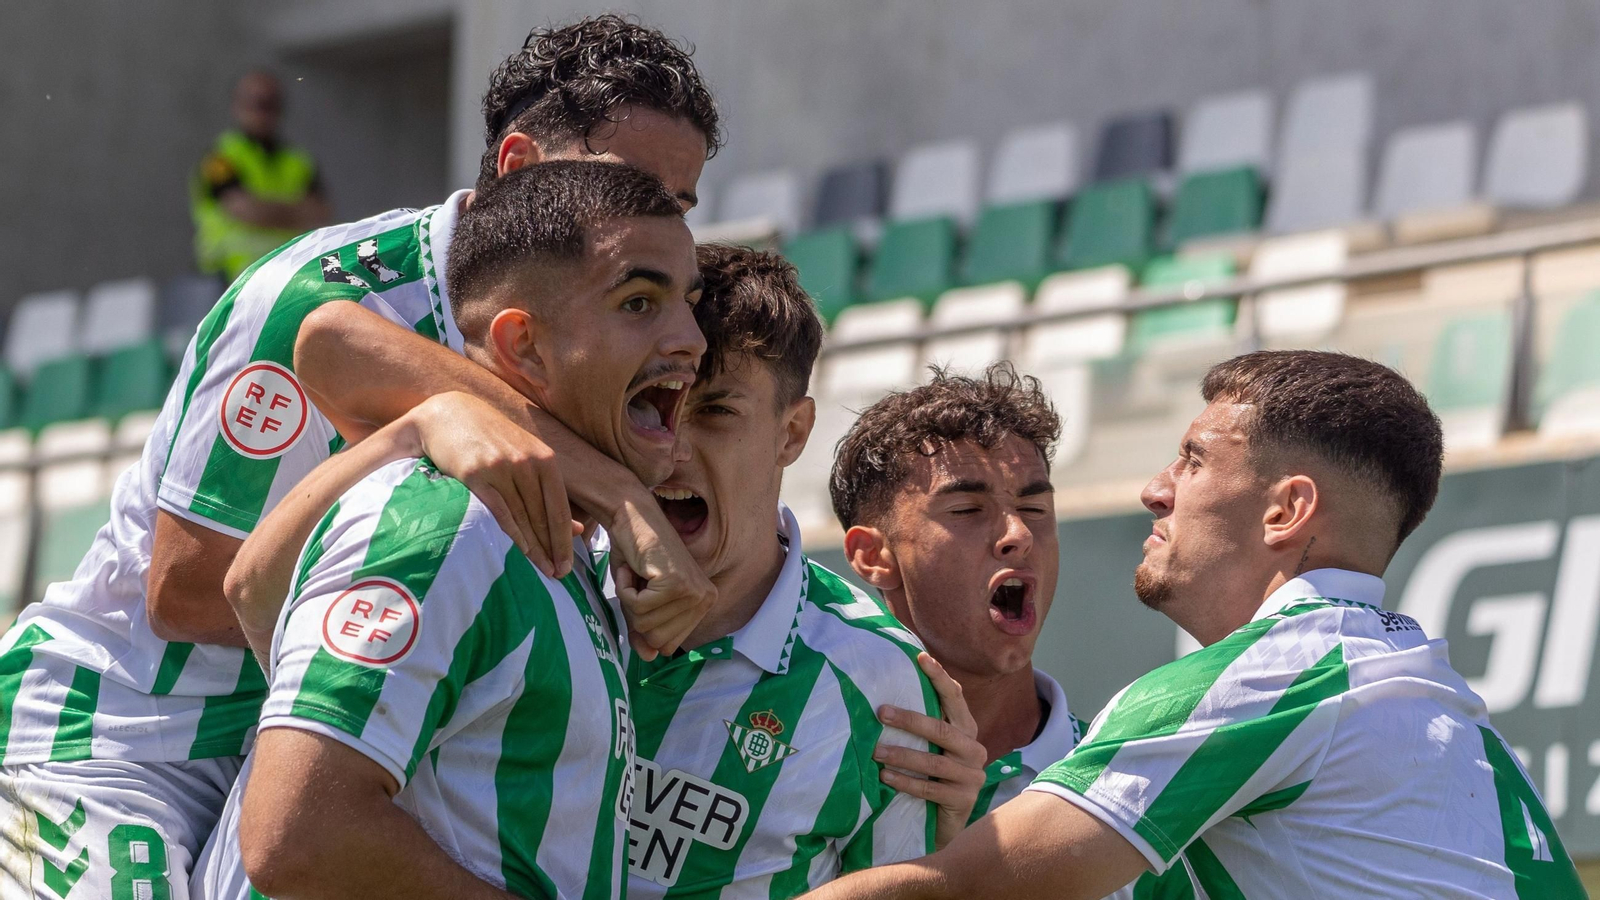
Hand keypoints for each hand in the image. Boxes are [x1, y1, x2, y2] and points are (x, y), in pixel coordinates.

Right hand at [411, 392, 577, 578]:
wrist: (449, 416)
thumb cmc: (491, 440)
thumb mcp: (526, 457)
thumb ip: (550, 491)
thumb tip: (578, 529)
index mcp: (545, 459)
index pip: (560, 508)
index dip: (565, 540)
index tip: (568, 564)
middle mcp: (526, 462)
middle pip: (543, 516)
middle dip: (552, 548)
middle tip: (559, 575)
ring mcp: (501, 468)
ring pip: (522, 517)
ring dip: (533, 548)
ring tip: (542, 570)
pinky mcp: (475, 474)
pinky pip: (498, 511)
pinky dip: (511, 534)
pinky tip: (519, 552)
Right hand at [603, 495, 715, 659]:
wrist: (632, 516)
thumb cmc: (636, 556)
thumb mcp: (640, 600)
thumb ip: (644, 631)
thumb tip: (649, 658)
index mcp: (704, 604)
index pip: (669, 646)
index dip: (646, 625)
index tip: (644, 594)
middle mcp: (706, 599)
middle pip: (658, 641)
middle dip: (636, 614)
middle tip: (639, 583)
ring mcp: (693, 592)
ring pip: (647, 625)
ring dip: (630, 600)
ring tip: (638, 574)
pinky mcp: (676, 583)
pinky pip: (639, 608)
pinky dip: (626, 590)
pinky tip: (635, 569)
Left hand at [874, 652, 986, 849]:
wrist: (949, 820)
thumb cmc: (936, 775)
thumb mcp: (935, 746)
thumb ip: (928, 720)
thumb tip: (894, 687)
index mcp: (967, 730)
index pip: (955, 698)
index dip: (939, 677)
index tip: (921, 657)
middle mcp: (974, 750)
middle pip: (941, 729)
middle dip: (910, 719)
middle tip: (881, 712)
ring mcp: (971, 777)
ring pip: (933, 761)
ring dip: (901, 755)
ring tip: (876, 751)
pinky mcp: (963, 800)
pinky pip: (930, 788)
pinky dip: (905, 782)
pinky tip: (885, 777)